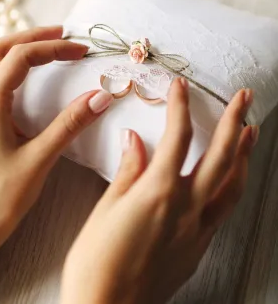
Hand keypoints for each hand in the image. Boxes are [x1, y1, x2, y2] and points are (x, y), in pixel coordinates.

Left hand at [0, 27, 112, 251]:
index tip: (81, 51)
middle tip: (62, 33)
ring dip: (16, 47)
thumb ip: (69, 125)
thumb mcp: (38, 160)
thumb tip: (101, 96)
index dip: (53, 47)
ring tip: (45, 45)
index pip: (21, 57)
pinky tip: (23, 76)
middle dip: (32, 36)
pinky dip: (7, 66)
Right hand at [61, 78, 258, 303]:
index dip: (180, 105)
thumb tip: (134, 141)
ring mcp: (199, 228)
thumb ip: (128, 171)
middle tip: (244, 98)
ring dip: (244, 153)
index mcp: (159, 192)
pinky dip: (234, 184)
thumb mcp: (106, 209)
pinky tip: (233, 177)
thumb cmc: (97, 262)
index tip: (181, 86)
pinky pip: (226, 208)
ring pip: (233, 183)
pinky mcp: (200, 246)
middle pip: (220, 154)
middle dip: (233, 120)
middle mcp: (187, 207)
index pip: (177, 136)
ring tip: (251, 131)